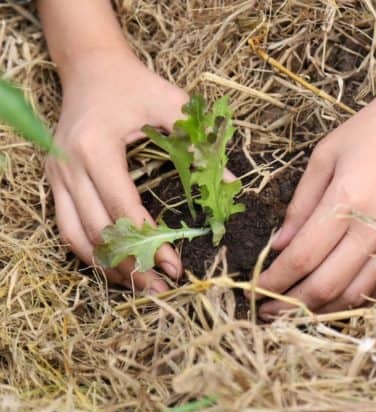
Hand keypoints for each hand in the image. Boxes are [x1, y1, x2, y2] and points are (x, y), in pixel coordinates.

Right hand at [47, 50, 188, 291]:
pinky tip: (116, 268)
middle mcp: (68, 165)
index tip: (176, 266)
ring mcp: (57, 175)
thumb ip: (200, 144)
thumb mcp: (173, 105)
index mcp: (96, 147)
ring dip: (108, 267)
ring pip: (76, 237)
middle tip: (162, 288)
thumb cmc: (135, 85)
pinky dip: (90, 253)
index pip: (124, 208)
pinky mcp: (55, 181)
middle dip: (131, 265)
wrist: (91, 68)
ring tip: (141, 287)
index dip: (150, 242)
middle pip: (98, 232)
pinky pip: (67, 228)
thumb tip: (231, 187)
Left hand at [257, 72, 375, 315]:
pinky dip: (357, 300)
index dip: (273, 281)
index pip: (301, 258)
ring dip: (321, 311)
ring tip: (296, 313)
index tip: (253, 290)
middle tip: (267, 312)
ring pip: (356, 295)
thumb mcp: (328, 152)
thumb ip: (301, 203)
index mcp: (348, 200)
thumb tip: (280, 244)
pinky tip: (337, 300)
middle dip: (290, 306)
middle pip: (326, 286)